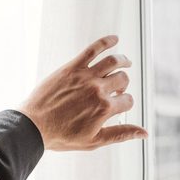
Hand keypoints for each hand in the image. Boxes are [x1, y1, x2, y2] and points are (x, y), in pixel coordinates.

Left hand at [20, 35, 145, 151]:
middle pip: (123, 79)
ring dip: (123, 60)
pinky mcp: (72, 67)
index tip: (118, 105)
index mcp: (105, 108)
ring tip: (125, 61)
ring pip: (113, 61)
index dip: (125, 103)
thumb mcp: (95, 141)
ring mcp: (85, 76)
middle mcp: (98, 90)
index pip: (128, 100)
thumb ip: (121, 134)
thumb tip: (145, 133)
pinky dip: (106, 41)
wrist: (34, 126)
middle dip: (124, 84)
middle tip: (118, 87)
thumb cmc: (63, 136)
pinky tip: (114, 39)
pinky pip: (92, 49)